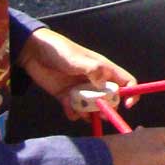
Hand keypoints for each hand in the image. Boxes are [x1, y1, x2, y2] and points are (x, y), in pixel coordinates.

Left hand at [20, 29, 135, 118]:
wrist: (33, 52)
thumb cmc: (60, 51)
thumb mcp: (78, 59)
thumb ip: (94, 71)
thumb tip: (107, 87)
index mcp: (104, 70)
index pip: (126, 82)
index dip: (131, 93)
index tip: (127, 105)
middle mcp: (95, 81)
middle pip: (110, 100)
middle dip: (107, 109)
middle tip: (100, 113)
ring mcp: (81, 90)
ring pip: (92, 108)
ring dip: (89, 113)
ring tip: (80, 110)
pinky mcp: (67, 96)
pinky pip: (75, 111)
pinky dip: (73, 113)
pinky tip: (67, 108)